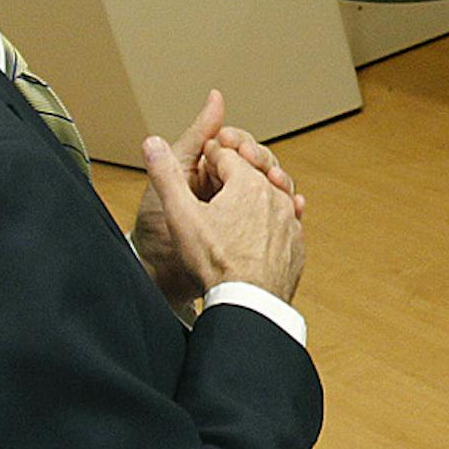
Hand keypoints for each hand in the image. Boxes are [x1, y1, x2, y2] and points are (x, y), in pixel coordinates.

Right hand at [139, 128, 304, 306]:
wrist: (250, 303)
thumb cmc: (216, 263)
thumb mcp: (181, 215)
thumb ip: (166, 176)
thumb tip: (152, 145)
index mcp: (248, 184)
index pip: (226, 155)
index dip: (209, 155)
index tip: (200, 158)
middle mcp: (275, 197)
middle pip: (252, 171)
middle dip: (234, 169)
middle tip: (218, 173)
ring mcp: (289, 221)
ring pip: (272, 195)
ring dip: (254, 192)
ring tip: (237, 197)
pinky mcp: (295, 245)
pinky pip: (285, 222)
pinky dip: (271, 219)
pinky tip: (261, 225)